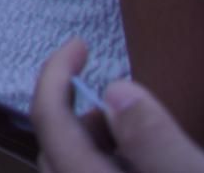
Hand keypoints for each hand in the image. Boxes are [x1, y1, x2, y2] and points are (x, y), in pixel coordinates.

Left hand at [32, 38, 203, 172]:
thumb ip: (155, 141)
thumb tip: (114, 91)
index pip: (48, 121)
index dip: (54, 74)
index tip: (79, 43)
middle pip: (57, 146)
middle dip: (86, 115)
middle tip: (136, 105)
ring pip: (76, 166)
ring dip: (104, 143)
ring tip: (153, 138)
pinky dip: (113, 163)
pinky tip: (151, 161)